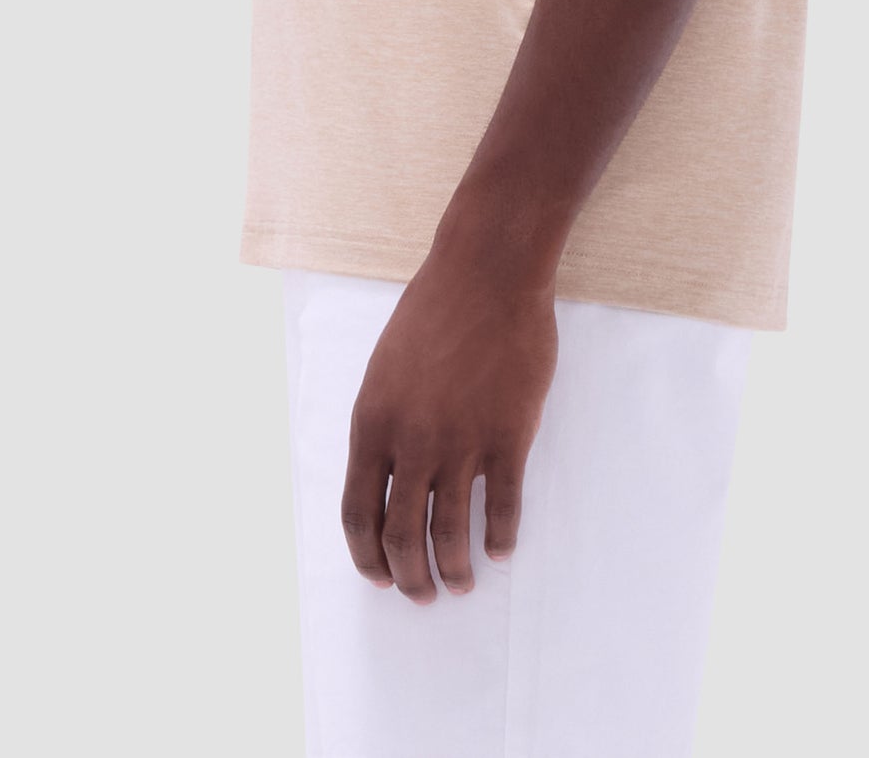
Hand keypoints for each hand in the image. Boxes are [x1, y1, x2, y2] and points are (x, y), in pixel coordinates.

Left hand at [339, 240, 558, 601]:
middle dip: (410, 578)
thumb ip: (384, 427)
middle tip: (423, 596)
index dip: (368, 557)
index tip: (380, 577)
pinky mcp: (509, 436)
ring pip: (451, 534)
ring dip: (455, 571)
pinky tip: (501, 550)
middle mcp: (412, 442)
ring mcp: (462, 442)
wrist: (487, 273)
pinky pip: (504, 508)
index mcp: (373, 424)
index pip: (358, 514)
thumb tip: (389, 483)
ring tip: (463, 584)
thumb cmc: (434, 311)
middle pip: (402, 537)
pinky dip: (502, 539)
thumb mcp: (385, 369)